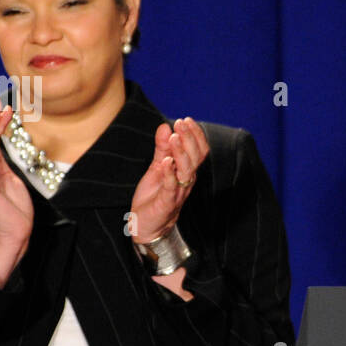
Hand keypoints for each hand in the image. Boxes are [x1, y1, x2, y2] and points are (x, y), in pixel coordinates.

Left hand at [129, 117, 209, 242]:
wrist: (147, 225)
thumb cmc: (154, 196)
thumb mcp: (157, 167)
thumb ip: (162, 148)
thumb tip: (164, 126)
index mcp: (186, 171)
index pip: (199, 150)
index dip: (195, 135)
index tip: (186, 120)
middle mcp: (186, 180)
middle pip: (196, 157)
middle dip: (189, 138)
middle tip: (180, 123)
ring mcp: (178, 191)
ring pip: (187, 170)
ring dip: (181, 152)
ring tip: (174, 137)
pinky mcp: (167, 201)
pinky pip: (171, 186)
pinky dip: (169, 172)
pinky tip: (165, 161)